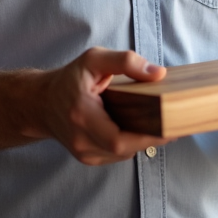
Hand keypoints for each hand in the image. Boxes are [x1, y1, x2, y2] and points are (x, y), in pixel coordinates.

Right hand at [38, 47, 170, 165]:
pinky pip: (117, 154)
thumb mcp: (94, 59)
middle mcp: (80, 140)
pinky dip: (131, 142)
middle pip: (125, 149)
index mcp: (81, 115)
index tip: (171, 126)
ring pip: (123, 153)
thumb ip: (125, 61)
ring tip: (160, 121)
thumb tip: (158, 73)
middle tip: (175, 122)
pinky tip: (140, 127)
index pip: (118, 139)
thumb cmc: (69, 79)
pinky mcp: (88, 158)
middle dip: (152, 137)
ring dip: (143, 140)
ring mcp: (83, 153)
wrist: (42, 103)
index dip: (147, 136)